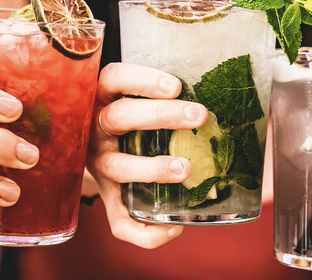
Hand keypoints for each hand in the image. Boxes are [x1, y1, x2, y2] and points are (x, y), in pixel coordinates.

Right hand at [87, 62, 206, 248]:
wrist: (86, 146)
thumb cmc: (130, 113)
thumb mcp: (134, 96)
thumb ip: (165, 94)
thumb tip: (224, 93)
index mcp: (103, 96)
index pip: (115, 78)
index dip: (142, 81)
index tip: (176, 86)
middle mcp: (95, 129)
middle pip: (120, 117)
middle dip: (161, 116)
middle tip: (199, 115)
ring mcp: (98, 164)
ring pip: (117, 166)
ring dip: (152, 168)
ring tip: (185, 168)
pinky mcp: (107, 197)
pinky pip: (118, 221)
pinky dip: (144, 231)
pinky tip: (174, 228)